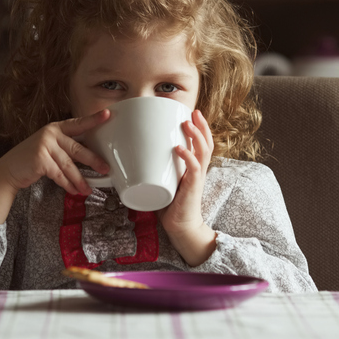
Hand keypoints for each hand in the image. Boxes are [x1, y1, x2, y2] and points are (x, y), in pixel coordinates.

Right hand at [0, 110, 109, 223]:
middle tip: (106, 168)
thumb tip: (93, 158)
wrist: (9, 170)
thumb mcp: (49, 146)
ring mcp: (44, 146)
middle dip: (93, 160)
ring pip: (69, 165)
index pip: (78, 123)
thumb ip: (67, 147)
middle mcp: (50, 134)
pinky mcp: (40, 160)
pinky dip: (68, 184)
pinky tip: (74, 191)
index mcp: (55, 128)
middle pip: (77, 148)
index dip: (93, 119)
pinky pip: (59, 175)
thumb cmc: (33, 159)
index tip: (108, 115)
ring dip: (80, 179)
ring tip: (88, 189)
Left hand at [158, 109, 216, 265]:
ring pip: (203, 151)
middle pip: (207, 142)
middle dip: (201, 125)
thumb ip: (154, 168)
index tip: (192, 113)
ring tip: (186, 123)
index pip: (203, 143)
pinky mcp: (192, 187)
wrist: (181, 227)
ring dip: (195, 135)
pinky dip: (187, 156)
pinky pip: (194, 168)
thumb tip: (131, 156)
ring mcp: (197, 178)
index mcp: (194, 167)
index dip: (200, 128)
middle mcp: (199, 170)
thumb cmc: (171, 205)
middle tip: (193, 112)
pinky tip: (179, 147)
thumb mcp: (164, 181)